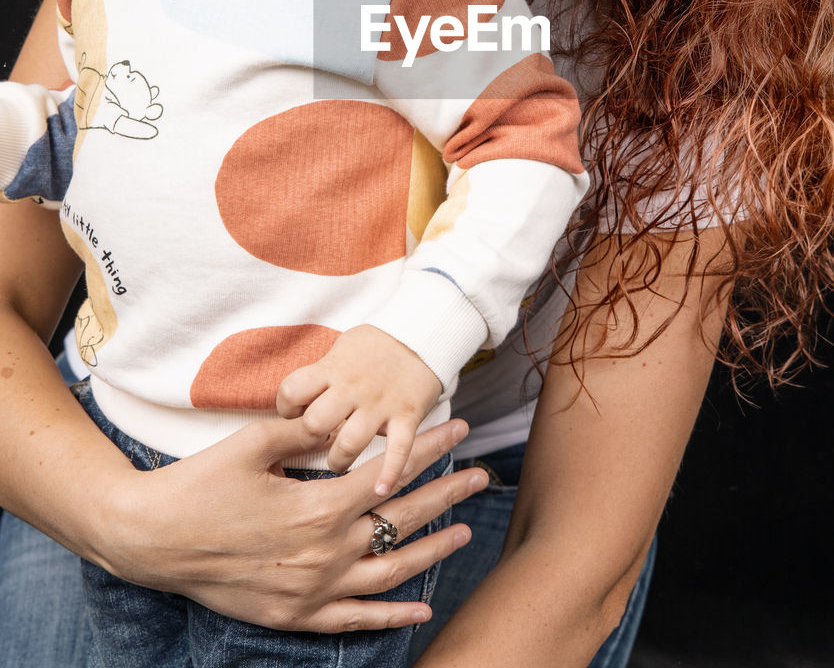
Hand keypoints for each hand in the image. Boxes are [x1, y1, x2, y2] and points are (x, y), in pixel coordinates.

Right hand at [101, 417, 485, 631]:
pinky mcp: (293, 616)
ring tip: (465, 530)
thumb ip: (306, 431)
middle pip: (402, 522)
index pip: (391, 474)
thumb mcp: (253, 443)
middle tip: (481, 476)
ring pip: (390, 573)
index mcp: (317, 508)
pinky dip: (391, 616)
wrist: (151, 540)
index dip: (428, 448)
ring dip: (432, 550)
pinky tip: (420, 607)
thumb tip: (348, 413)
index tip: (458, 428)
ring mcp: (311, 591)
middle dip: (447, 495)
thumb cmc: (200, 484)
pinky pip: (355, 621)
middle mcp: (324, 555)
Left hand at [276, 325, 443, 496]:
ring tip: (339, 462)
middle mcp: (352, 388)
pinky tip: (380, 489)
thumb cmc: (374, 346)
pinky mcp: (407, 415)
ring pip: (349, 443)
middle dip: (309, 439)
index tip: (295, 413)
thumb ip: (321, 376)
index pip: (291, 391)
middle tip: (315, 442)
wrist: (420, 333)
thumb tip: (297, 402)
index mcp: (332, 369)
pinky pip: (398, 450)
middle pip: (315, 422)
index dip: (287, 407)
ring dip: (339, 460)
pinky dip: (390, 473)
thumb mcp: (341, 349)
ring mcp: (380, 403)